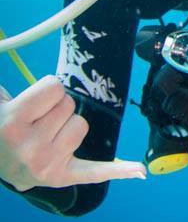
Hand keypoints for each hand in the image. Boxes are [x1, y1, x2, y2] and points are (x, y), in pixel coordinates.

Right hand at [0, 77, 145, 190]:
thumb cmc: (2, 125)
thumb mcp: (0, 101)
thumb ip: (6, 83)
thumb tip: (7, 44)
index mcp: (14, 122)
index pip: (55, 88)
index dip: (46, 92)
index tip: (34, 103)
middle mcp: (31, 147)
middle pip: (70, 106)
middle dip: (55, 109)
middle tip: (36, 122)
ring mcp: (47, 165)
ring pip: (82, 126)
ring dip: (66, 127)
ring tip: (44, 136)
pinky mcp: (61, 177)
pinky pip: (95, 171)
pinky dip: (118, 170)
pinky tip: (139, 171)